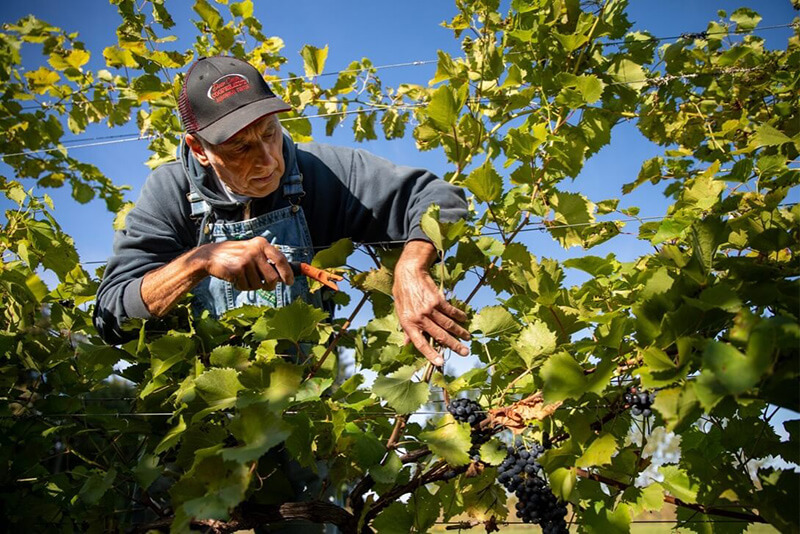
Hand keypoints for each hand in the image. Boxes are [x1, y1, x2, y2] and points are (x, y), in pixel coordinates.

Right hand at [199, 236, 293, 289]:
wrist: (210, 256)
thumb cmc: (236, 256)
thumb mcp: (253, 251)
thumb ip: (268, 260)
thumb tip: (286, 275)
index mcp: (261, 244)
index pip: (281, 259)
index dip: (288, 273)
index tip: (290, 282)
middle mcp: (255, 250)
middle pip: (273, 278)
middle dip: (270, 286)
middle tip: (265, 286)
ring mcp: (246, 260)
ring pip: (259, 285)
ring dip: (252, 286)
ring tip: (244, 277)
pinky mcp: (237, 270)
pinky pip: (247, 287)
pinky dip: (242, 286)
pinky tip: (235, 278)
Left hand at [392, 240, 469, 365]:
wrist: (409, 273)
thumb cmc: (402, 293)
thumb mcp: (400, 312)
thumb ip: (406, 328)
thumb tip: (407, 343)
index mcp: (408, 324)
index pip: (420, 343)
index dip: (430, 354)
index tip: (440, 363)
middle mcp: (419, 318)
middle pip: (439, 336)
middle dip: (454, 345)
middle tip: (465, 352)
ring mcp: (429, 309)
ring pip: (448, 324)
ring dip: (459, 332)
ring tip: (468, 337)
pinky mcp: (437, 299)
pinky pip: (450, 311)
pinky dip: (459, 315)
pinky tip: (465, 319)